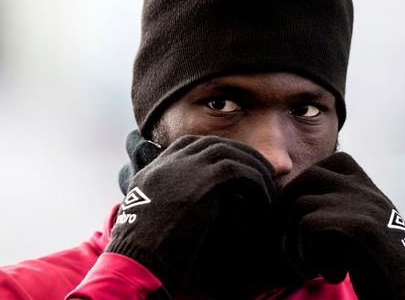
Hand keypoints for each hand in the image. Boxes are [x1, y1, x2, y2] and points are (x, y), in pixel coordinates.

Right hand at [106, 134, 276, 293]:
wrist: (137, 260)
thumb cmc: (141, 253)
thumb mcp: (143, 219)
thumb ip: (159, 203)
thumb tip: (181, 207)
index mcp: (154, 170)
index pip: (187, 144)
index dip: (212, 152)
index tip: (231, 165)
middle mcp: (170, 163)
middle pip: (213, 144)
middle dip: (239, 154)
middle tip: (258, 170)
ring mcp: (187, 168)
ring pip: (231, 154)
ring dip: (253, 169)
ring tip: (267, 187)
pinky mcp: (206, 182)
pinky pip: (241, 173)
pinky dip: (257, 185)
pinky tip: (264, 203)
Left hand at [274, 152, 404, 299]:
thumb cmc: (383, 262)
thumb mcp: (365, 221)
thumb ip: (342, 205)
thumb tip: (295, 202)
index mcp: (367, 185)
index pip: (330, 164)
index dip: (306, 184)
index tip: (296, 210)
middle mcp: (363, 188)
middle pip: (308, 177)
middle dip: (286, 206)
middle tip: (286, 239)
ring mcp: (359, 203)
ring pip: (301, 205)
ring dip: (295, 242)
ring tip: (312, 268)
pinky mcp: (354, 225)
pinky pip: (306, 228)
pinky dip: (308, 256)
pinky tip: (332, 274)